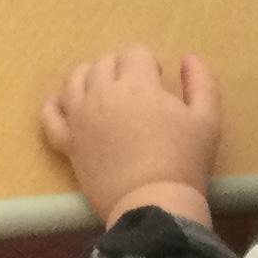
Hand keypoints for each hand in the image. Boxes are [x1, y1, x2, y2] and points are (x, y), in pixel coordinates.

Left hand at [40, 46, 222, 223]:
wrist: (153, 203)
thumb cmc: (183, 161)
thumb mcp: (207, 119)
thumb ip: (201, 82)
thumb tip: (189, 58)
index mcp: (137, 84)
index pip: (134, 53)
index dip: (148, 62)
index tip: (158, 80)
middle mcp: (102, 93)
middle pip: (104, 63)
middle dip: (121, 68)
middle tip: (136, 90)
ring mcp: (80, 117)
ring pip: (74, 80)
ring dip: (89, 77)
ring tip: (104, 92)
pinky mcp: (67, 142)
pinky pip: (50, 115)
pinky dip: (55, 104)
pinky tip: (66, 103)